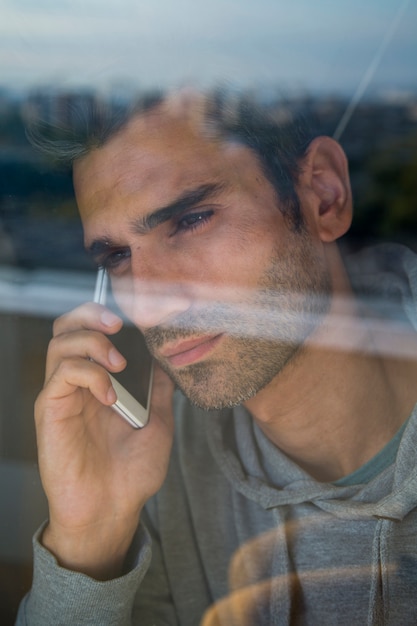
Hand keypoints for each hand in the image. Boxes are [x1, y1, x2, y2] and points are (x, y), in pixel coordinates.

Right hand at [35, 303, 174, 579]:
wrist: (113, 510)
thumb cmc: (133, 471)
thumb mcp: (159, 422)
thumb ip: (158, 388)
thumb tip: (165, 357)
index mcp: (101, 379)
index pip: (93, 329)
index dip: (110, 313)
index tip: (140, 313)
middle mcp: (78, 381)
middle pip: (68, 325)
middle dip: (92, 314)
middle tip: (119, 324)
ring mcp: (62, 394)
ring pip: (60, 341)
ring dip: (92, 342)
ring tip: (118, 365)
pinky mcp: (50, 410)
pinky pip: (61, 373)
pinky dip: (88, 373)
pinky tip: (109, 395)